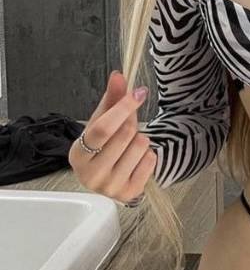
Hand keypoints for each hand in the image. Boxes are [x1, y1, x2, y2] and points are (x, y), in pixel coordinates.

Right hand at [68, 70, 156, 204]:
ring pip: (141, 145)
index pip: (102, 128)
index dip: (122, 107)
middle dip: (131, 123)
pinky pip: (151, 160)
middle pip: (125, 135)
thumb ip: (111, 98)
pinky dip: (148, 155)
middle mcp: (90, 175)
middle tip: (128, 124)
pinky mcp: (129, 194)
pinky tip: (135, 160)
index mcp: (78, 155)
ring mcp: (110, 187)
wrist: (107, 175)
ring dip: (140, 139)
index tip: (139, 92)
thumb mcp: (102, 121)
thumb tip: (119, 75)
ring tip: (129, 146)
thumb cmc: (103, 145)